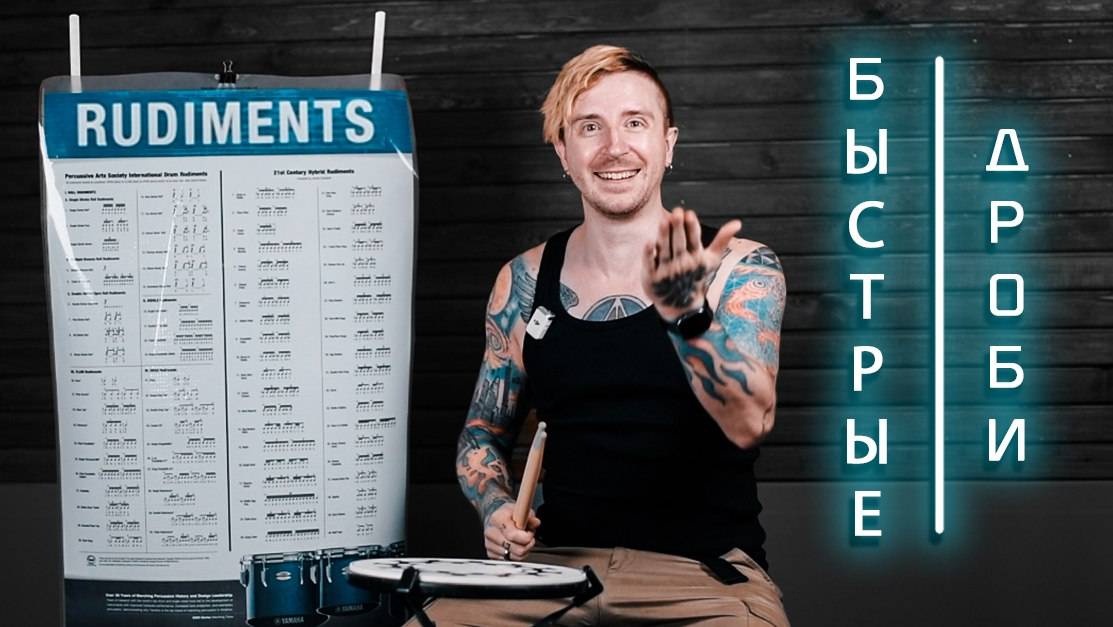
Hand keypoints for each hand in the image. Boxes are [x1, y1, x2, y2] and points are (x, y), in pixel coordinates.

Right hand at [484, 502, 539, 560]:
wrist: (495, 519)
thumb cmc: (508, 514)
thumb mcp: (521, 509)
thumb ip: (530, 516)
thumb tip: (535, 522)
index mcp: (497, 518)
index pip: (513, 535)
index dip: (526, 536)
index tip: (530, 532)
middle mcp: (490, 532)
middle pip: (516, 549)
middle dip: (527, 544)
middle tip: (528, 537)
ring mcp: (489, 544)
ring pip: (515, 557)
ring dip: (523, 549)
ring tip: (522, 541)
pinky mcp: (491, 554)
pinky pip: (510, 560)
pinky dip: (517, 555)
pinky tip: (516, 545)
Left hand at [643, 207, 740, 321]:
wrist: (681, 305)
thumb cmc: (696, 276)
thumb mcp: (711, 260)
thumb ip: (722, 240)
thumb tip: (738, 223)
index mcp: (695, 257)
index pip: (694, 240)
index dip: (691, 227)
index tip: (690, 214)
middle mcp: (682, 264)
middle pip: (679, 243)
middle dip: (678, 227)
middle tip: (677, 211)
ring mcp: (666, 271)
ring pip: (664, 250)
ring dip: (664, 236)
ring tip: (664, 220)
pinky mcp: (652, 276)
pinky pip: (650, 264)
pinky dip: (649, 255)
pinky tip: (649, 242)